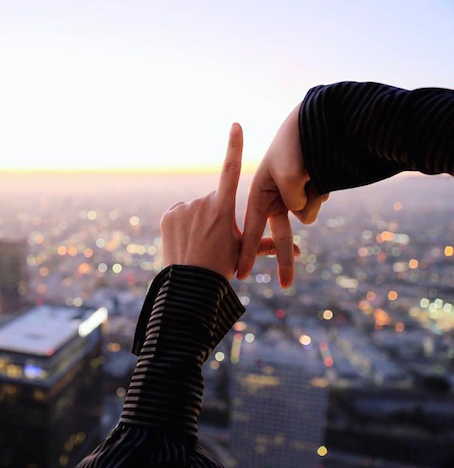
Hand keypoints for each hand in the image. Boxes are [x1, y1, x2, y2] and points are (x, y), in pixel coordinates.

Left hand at [160, 123, 298, 280]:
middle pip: (212, 202)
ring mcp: (184, 208)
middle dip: (214, 217)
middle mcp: (203, 202)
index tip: (235, 125)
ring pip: (195, 209)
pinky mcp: (169, 215)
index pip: (231, 170)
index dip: (234, 146)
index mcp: (223, 208)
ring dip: (197, 221)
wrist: (190, 284)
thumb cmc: (220, 268)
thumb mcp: (241, 252)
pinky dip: (181, 224)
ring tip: (197, 244)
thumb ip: (265, 245)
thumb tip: (299, 253)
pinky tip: (184, 241)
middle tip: (211, 241)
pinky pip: (178, 215)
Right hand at [237, 104, 327, 286]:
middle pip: (279, 233)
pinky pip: (316, 203)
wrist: (318, 120)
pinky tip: (321, 173)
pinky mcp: (310, 191)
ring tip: (313, 175)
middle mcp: (274, 197)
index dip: (248, 252)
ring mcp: (292, 196)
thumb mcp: (289, 172)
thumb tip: (304, 216)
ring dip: (312, 200)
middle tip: (287, 285)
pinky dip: (320, 192)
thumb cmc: (295, 142)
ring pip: (304, 215)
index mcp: (260, 192)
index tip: (241, 274)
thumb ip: (293, 198)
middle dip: (284, 258)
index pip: (253, 227)